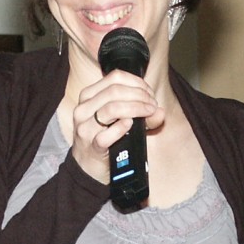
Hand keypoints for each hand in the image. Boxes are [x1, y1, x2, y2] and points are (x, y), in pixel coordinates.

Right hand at [71, 70, 163, 185]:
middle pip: (115, 91)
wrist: (89, 166)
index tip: (149, 93)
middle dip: (140, 96)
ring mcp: (85, 128)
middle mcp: (84, 109)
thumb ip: (141, 112)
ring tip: (149, 113)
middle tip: (152, 105)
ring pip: (111, 108)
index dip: (137, 83)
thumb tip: (159, 111)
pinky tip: (131, 125)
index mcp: (89, 96)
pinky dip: (121, 128)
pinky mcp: (91, 147)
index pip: (115, 77)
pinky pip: (106, 135)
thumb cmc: (104, 137)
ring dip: (136, 108)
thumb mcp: (118, 119)